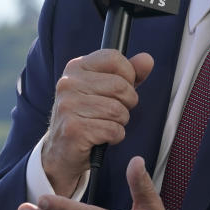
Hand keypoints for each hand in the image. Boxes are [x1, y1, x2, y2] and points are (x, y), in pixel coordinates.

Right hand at [41, 49, 153, 195]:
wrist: (62, 151)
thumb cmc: (87, 116)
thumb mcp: (106, 90)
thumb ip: (128, 74)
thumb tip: (147, 59)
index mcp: (75, 67)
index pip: (113, 58)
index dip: (127, 75)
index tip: (121, 89)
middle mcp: (68, 83)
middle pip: (120, 86)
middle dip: (127, 103)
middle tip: (115, 112)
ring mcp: (68, 106)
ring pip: (118, 110)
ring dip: (120, 122)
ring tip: (107, 124)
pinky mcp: (73, 129)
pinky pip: (112, 130)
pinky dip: (115, 136)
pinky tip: (103, 137)